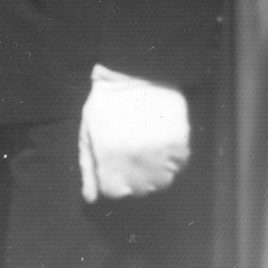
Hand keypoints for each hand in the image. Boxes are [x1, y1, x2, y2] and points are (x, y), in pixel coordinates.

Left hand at [78, 67, 190, 201]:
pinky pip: (180, 162)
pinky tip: (161, 137)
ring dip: (155, 168)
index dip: (114, 179)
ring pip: (162, 180)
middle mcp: (135, 161)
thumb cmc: (106, 102)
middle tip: (132, 151)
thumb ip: (88, 168)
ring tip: (147, 144)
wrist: (136, 69)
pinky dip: (173, 155)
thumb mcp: (87, 131)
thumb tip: (90, 198)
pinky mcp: (180, 141)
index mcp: (109, 159)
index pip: (115, 192)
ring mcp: (160, 153)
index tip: (115, 165)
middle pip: (140, 190)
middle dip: (134, 175)